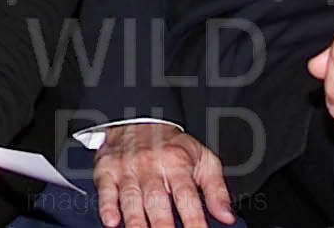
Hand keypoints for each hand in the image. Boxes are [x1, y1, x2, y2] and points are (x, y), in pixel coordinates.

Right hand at [93, 122, 232, 227]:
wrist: (137, 117)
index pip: (187, 196)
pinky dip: (107, 206)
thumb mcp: (203, 159)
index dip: (194, 220)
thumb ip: (217, 189)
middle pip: (156, 200)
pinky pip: (106, 189)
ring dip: (136, 221)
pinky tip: (112, 221)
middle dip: (163, 225)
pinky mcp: (107, 170)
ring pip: (131, 198)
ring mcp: (128, 168)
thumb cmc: (173, 146)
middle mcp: (151, 165)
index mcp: (177, 163)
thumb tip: (227, 216)